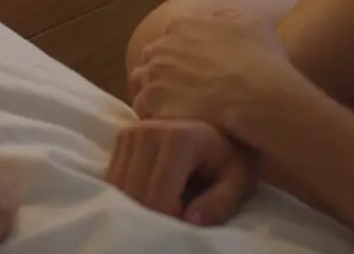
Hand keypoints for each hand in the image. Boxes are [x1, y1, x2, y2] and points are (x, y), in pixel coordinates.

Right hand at [107, 119, 256, 225]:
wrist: (221, 130)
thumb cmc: (232, 158)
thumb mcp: (239, 182)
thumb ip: (220, 203)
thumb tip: (191, 221)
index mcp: (180, 138)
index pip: (159, 195)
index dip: (170, 218)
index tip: (187, 223)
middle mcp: (149, 130)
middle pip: (135, 191)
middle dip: (152, 214)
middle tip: (176, 218)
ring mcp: (132, 131)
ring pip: (120, 185)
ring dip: (139, 203)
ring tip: (167, 204)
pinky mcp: (123, 135)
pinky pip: (114, 176)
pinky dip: (128, 193)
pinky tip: (152, 194)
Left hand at [131, 8, 298, 126]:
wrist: (256, 96)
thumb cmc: (260, 58)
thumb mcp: (249, 22)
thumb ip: (225, 15)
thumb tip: (214, 17)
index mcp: (182, 24)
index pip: (171, 35)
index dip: (181, 50)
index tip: (192, 64)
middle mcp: (162, 46)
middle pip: (153, 56)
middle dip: (163, 67)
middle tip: (182, 85)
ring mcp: (155, 75)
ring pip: (143, 80)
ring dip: (154, 88)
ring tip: (172, 104)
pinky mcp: (154, 104)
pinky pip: (142, 107)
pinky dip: (152, 112)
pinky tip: (169, 119)